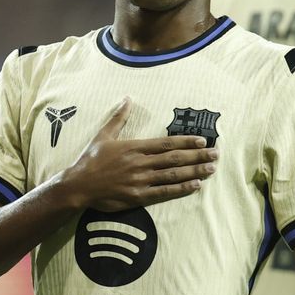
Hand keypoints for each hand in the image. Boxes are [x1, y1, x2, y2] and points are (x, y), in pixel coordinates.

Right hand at [59, 98, 218, 211]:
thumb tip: (127, 99)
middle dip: (198, 156)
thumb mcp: (103, 135)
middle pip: (175, 158)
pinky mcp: (138, 196)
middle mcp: (141, 163)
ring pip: (173, 175)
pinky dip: (181, 188)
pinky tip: (195, 185)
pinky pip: (164, 192)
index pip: (166, 143)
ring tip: (211, 169)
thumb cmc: (90, 160)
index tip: (203, 140)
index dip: (187, 142)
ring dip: (195, 171)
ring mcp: (141, 180)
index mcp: (135, 147)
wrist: (78, 185)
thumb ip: (118, 118)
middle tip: (216, 154)